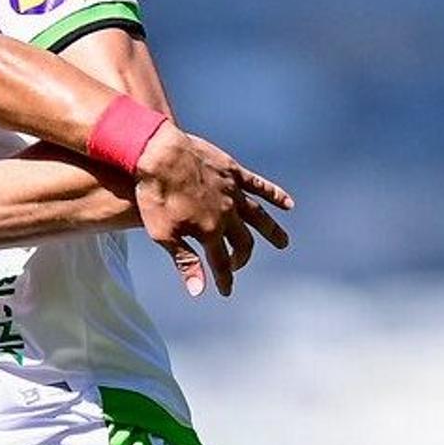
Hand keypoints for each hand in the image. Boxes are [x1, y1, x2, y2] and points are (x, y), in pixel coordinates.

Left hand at [130, 122, 294, 296]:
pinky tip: (288, 205)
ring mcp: (233, 192)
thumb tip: (198, 291)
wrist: (159, 153)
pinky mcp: (234, 172)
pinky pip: (259, 186)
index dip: (224, 280)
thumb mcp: (163, 234)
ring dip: (272, 232)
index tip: (226, 291)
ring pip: (259, 217)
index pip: (221, 263)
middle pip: (242, 242)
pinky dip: (275, 195)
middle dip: (241, 257)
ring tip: (283, 243)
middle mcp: (227, 214)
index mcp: (209, 231)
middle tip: (237, 265)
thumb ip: (185, 261)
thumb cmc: (155, 195)